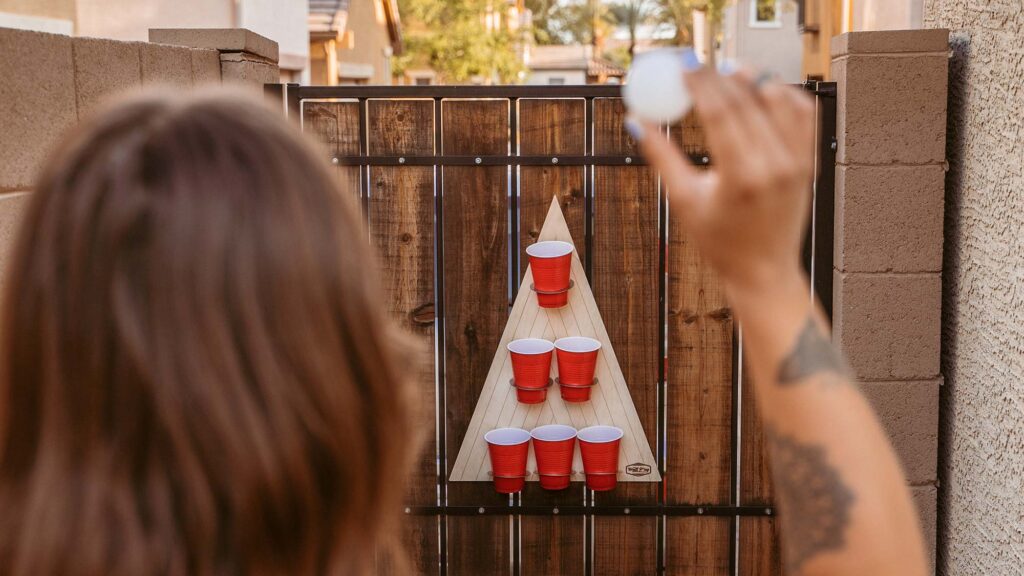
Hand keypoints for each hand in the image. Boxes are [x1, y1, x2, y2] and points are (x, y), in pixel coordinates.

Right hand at [627, 65, 816, 297]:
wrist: (763, 270)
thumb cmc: (719, 241)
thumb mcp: (684, 200)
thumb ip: (661, 157)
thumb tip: (636, 121)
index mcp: (740, 177)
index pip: (719, 113)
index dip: (700, 83)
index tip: (684, 64)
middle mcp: (774, 165)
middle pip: (745, 102)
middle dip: (718, 76)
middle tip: (699, 62)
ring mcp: (797, 162)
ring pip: (779, 100)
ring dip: (752, 79)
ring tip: (729, 69)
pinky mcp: (808, 162)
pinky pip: (802, 114)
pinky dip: (782, 94)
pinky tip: (760, 88)